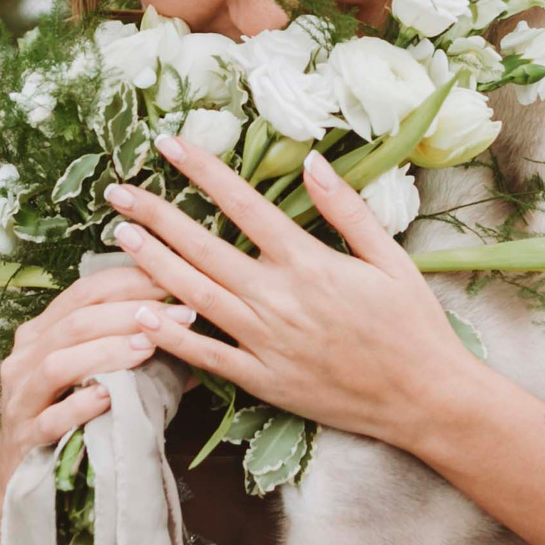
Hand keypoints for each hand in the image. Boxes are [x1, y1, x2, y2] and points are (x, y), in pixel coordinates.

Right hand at [0, 267, 189, 502]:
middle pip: (75, 322)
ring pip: (58, 363)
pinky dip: (80, 406)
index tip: (173, 279)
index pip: (84, 292)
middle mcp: (24, 358)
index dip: (129, 281)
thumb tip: (190, 331)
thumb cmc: (69, 418)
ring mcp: (20, 399)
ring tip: (149, 347)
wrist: (23, 479)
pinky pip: (50, 419)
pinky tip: (108, 397)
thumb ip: (127, 348)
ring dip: (107, 351)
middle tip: (178, 314)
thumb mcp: (92, 375)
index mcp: (41, 333)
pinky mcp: (24, 438)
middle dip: (131, 312)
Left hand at [105, 137, 473, 446]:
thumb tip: (311, 162)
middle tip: (118, 191)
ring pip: (196, 296)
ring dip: (154, 265)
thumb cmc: (414, 325)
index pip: (243, 204)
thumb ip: (347, 208)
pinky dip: (171, 338)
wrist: (426, 399)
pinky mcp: (263, 382)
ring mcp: (266, 343)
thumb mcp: (391, 256)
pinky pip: (207, 358)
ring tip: (120, 237)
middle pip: (203, 248)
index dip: (202, 171)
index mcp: (309, 263)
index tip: (168, 145)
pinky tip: (139, 316)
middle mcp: (279, 299)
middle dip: (157, 215)